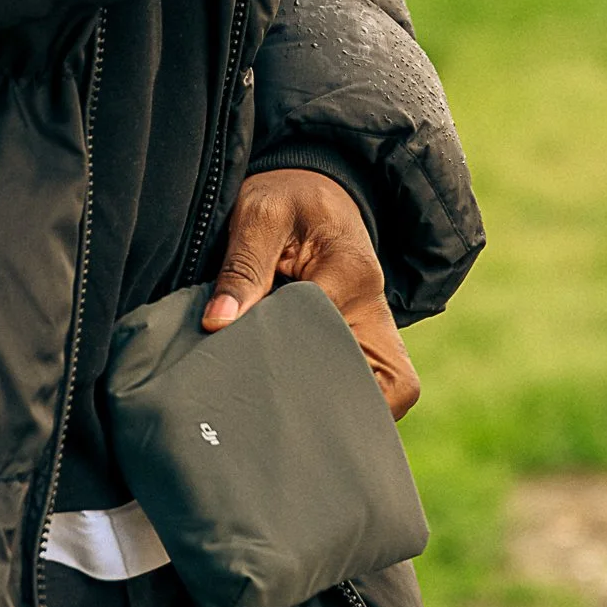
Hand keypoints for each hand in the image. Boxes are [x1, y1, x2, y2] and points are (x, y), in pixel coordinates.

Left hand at [203, 166, 418, 418]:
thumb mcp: (258, 215)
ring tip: (293, 417)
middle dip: (326, 402)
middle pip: (371, 379)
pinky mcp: (375, 336)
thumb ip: (242, 268)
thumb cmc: (285, 198)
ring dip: (346, 406)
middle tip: (270, 411)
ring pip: (388, 389)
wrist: (318, 189)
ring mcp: (380, 324)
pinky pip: (382, 383)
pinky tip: (309, 406)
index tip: (250, 375)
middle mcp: (375, 305)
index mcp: (350, 272)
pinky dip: (351, 398)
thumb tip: (218, 324)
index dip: (285, 362)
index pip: (322, 339)